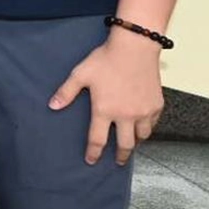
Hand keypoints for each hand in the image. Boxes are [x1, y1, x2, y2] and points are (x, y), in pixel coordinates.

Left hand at [49, 30, 164, 164]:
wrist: (135, 47)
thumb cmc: (106, 59)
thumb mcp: (80, 74)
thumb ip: (66, 92)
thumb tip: (52, 106)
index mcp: (105, 110)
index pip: (98, 140)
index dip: (93, 153)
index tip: (91, 160)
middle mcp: (126, 115)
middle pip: (125, 145)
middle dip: (120, 156)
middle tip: (117, 161)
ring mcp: (144, 111)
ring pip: (142, 136)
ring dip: (135, 142)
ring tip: (130, 143)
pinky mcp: (157, 105)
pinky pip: (153, 123)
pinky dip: (147, 128)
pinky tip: (142, 126)